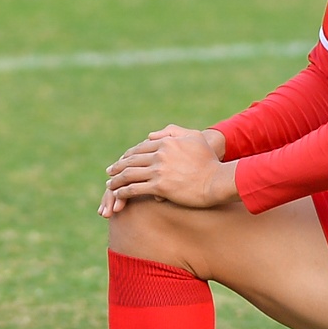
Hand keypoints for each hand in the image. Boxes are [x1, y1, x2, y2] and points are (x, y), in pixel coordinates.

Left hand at [98, 125, 236, 215]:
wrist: (217, 181)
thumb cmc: (209, 161)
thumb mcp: (195, 138)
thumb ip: (173, 132)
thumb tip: (151, 135)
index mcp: (166, 143)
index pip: (140, 148)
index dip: (128, 155)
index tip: (121, 160)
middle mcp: (160, 155)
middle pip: (131, 160)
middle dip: (117, 167)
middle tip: (109, 172)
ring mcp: (159, 171)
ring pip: (129, 174)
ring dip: (116, 180)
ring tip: (110, 185)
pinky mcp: (160, 187)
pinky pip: (135, 189)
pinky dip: (123, 192)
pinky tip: (118, 196)